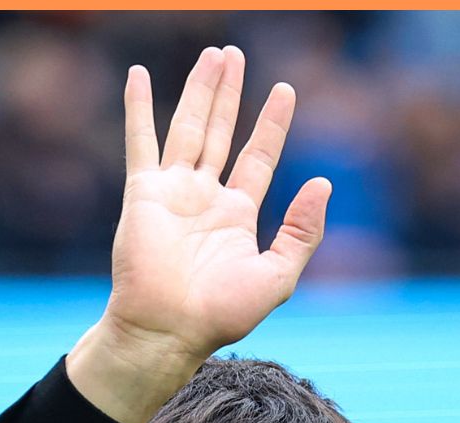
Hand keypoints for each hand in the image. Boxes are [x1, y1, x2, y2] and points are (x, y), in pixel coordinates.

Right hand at [69, 45, 330, 422]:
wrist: (168, 330)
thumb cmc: (222, 313)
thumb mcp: (277, 275)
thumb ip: (301, 231)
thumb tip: (322, 183)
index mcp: (237, 215)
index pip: (258, 156)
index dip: (272, 123)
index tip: (285, 89)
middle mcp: (205, 197)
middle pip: (222, 131)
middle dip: (230, 94)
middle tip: (234, 54)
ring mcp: (173, 192)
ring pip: (189, 127)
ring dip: (200, 90)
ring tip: (213, 55)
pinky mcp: (143, 193)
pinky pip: (140, 141)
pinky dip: (137, 107)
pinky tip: (139, 75)